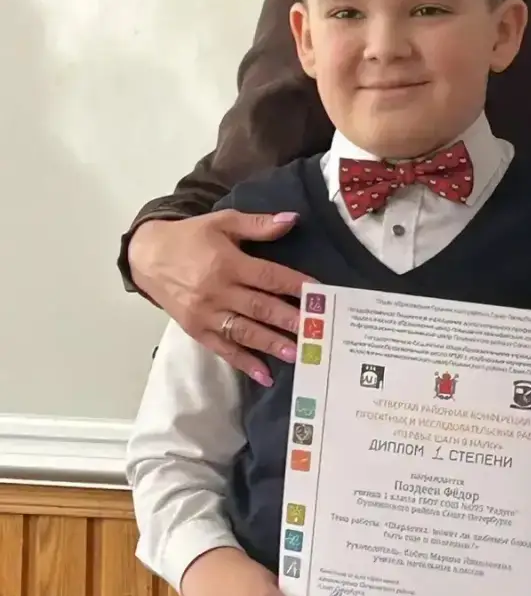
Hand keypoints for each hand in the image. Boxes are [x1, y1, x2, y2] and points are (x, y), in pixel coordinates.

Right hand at [129, 212, 311, 384]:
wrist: (146, 257)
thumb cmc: (189, 238)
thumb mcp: (222, 222)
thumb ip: (257, 225)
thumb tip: (292, 220)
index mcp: (226, 263)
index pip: (268, 276)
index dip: (295, 285)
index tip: (319, 294)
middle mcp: (217, 291)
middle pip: (259, 307)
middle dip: (289, 319)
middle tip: (316, 331)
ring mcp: (206, 314)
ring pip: (245, 332)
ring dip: (271, 344)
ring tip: (297, 354)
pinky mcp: (197, 330)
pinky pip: (224, 349)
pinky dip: (244, 363)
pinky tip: (265, 375)